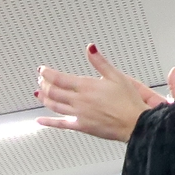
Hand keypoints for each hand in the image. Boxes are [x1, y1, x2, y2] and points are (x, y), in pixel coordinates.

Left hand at [36, 46, 174, 141]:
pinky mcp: (81, 126)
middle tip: (40, 79)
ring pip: (54, 106)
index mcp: (86, 86)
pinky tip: (40, 121)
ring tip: (40, 93)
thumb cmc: (128, 101)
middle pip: (53, 92)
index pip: (59, 78)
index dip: (47, 73)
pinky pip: (61, 124)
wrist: (135, 123)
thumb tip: (90, 48)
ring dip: (44, 99)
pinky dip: (48, 122)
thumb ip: (100, 62)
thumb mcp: (116, 76)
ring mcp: (79, 114)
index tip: (42, 70)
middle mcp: (79, 101)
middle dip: (44, 84)